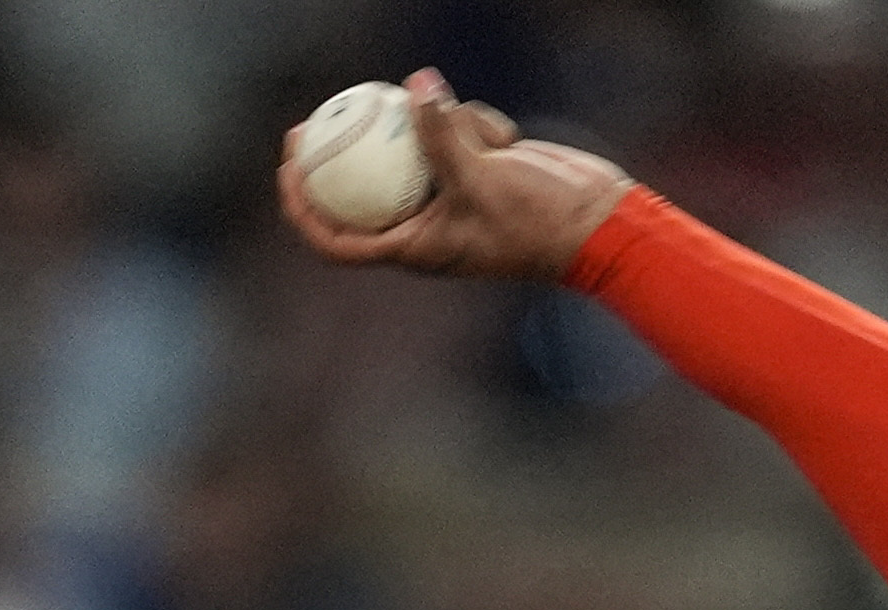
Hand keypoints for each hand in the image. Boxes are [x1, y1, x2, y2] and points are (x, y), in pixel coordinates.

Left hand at [274, 73, 631, 283]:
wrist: (596, 223)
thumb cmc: (536, 221)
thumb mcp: (482, 177)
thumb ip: (443, 135)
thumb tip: (417, 84)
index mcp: (413, 248)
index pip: (338, 239)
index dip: (304, 208)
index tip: (290, 168)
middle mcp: (424, 224)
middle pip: (363, 188)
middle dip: (339, 152)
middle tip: (317, 114)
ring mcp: (449, 196)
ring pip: (416, 147)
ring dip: (443, 130)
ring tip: (484, 139)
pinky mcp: (475, 170)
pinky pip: (455, 134)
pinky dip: (476, 126)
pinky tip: (508, 137)